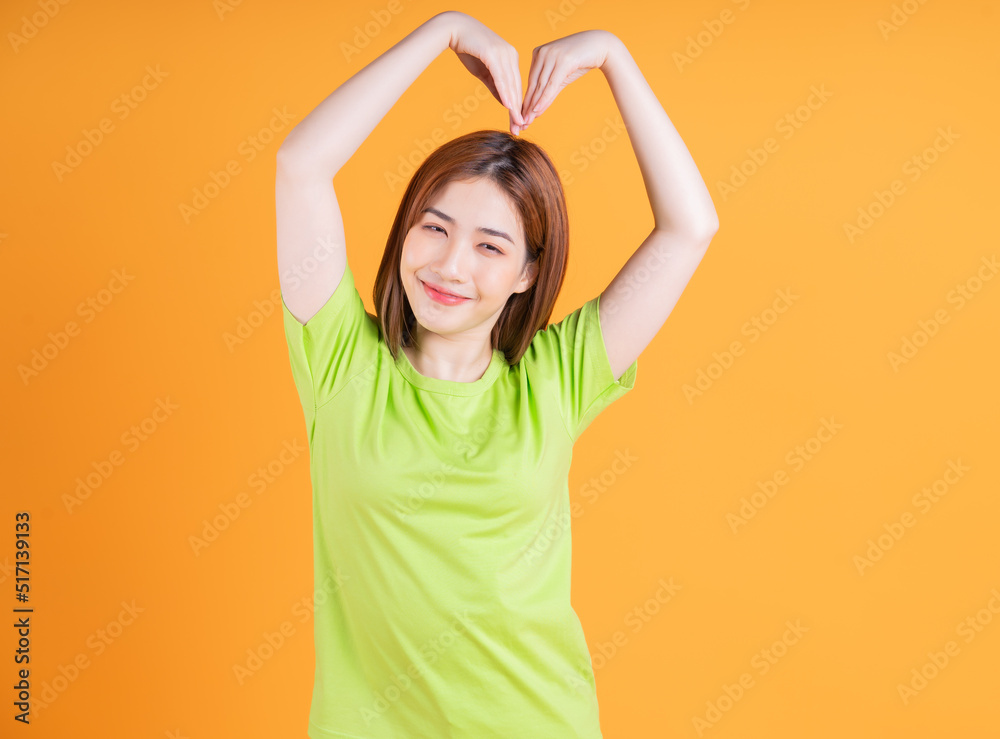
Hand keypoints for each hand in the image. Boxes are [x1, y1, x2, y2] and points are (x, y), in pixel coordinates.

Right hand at [445, 12, 524, 133]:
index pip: (516, 86)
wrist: (455, 29)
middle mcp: (511, 55)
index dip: (518, 106)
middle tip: (520, 128)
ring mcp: (504, 53)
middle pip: (516, 87)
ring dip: (513, 105)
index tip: (518, 122)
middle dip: (518, 110)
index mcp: (510, 59)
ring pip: (510, 84)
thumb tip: (504, 102)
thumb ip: (495, 86)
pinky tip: (508, 105)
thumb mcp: (483, 72)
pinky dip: (505, 92)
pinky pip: (501, 77)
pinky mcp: (494, 54)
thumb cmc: (468, 49)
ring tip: (516, 121)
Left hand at [520, 30, 617, 129]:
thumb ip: (549, 92)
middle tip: (521, 123)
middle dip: (527, 106)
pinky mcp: (563, 60)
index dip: (525, 100)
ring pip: (540, 85)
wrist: (600, 45)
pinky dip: (544, 98)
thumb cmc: (580, 61)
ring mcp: (552, 55)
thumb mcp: (562, 77)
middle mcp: (542, 53)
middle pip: (533, 85)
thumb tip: (537, 110)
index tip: (520, 117)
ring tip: (528, 121)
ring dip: (534, 105)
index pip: (530, 82)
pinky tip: (537, 110)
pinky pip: (551, 84)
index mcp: (538, 54)